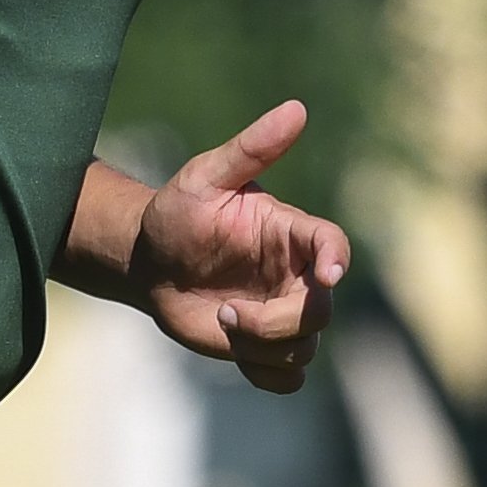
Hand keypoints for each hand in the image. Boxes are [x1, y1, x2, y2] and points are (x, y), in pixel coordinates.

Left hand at [127, 100, 347, 393]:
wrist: (150, 262)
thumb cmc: (177, 212)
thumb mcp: (206, 176)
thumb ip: (252, 148)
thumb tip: (296, 109)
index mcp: (290, 234)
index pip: (331, 246)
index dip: (337, 260)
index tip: (327, 276)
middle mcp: (295, 276)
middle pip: (320, 311)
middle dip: (279, 321)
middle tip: (229, 314)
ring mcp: (282, 313)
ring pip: (305, 347)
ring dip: (264, 346)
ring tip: (221, 322)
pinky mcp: (265, 348)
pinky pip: (289, 377)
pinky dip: (269, 375)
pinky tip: (235, 353)